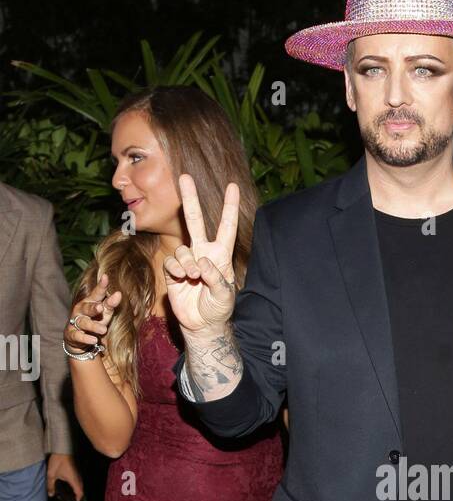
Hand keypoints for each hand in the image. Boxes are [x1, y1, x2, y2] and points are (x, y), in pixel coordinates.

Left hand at [46, 454, 83, 500]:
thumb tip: (51, 494)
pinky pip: (78, 481)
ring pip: (80, 485)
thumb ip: (50, 485)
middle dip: (78, 496)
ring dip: (77, 490)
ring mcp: (78, 474)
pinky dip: (76, 485)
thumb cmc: (58, 461)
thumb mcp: (51, 474)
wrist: (62, 449)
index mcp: (73, 480)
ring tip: (71, 494)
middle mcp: (78, 478)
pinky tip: (69, 485)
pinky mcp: (76, 471)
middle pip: (81, 490)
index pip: (79, 492)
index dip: (78, 499)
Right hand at [65, 274, 121, 351]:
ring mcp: (76, 322)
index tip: (106, 277)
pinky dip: (86, 338)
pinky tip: (93, 340)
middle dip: (93, 307)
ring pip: (84, 322)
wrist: (79, 339)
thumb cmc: (94, 321)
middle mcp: (81, 310)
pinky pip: (78, 336)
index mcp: (90, 302)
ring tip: (103, 330)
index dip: (101, 286)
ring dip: (93, 326)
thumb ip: (110, 304)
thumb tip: (119, 294)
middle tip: (100, 308)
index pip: (97, 294)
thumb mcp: (104, 313)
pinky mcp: (72, 334)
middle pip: (87, 307)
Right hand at [163, 174, 239, 333]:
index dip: (229, 207)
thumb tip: (202, 263)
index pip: (226, 227)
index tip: (232, 186)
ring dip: (187, 263)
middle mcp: (203, 252)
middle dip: (191, 199)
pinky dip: (177, 269)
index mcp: (220, 254)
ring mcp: (187, 261)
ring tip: (194, 277)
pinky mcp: (173, 271)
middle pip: (195, 221)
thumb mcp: (225, 295)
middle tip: (185, 176)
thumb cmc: (218, 308)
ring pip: (182, 249)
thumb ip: (216, 278)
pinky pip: (172, 262)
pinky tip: (182, 279)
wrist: (201, 324)